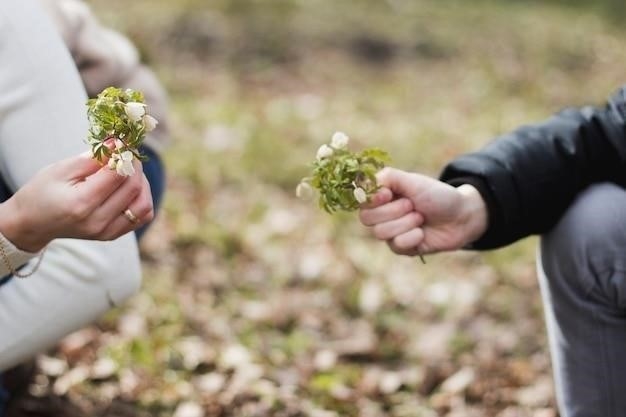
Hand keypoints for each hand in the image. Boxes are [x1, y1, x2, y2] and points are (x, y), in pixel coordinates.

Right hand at [0, 152, 153, 251]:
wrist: (33, 223)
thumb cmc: (42, 192)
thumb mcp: (61, 169)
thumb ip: (93, 158)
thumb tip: (119, 143)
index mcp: (81, 203)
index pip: (118, 175)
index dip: (125, 155)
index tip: (124, 142)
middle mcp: (97, 222)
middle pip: (134, 188)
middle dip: (135, 166)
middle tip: (127, 153)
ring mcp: (107, 232)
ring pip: (144, 204)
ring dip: (143, 183)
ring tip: (129, 171)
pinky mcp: (113, 235)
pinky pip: (142, 217)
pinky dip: (142, 199)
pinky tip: (129, 188)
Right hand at [358, 167, 487, 255]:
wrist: (460, 217)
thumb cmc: (437, 196)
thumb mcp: (413, 181)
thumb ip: (387, 178)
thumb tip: (363, 183)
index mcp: (382, 196)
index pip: (361, 200)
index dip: (371, 199)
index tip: (388, 194)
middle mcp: (382, 214)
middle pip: (366, 218)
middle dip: (393, 211)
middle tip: (411, 205)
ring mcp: (390, 232)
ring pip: (381, 233)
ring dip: (405, 223)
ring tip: (420, 217)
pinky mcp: (401, 248)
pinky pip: (396, 245)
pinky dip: (413, 236)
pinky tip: (423, 232)